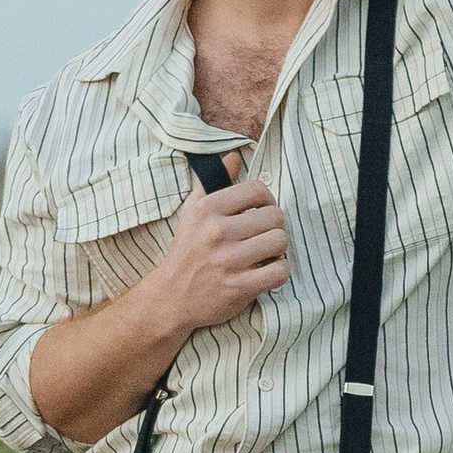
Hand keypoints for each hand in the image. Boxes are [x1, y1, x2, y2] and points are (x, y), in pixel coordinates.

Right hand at [154, 156, 289, 334]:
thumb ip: (214, 182)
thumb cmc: (187, 251)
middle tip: (263, 236)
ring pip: (280, 242)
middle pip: (275, 216)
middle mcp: (218, 232)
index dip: (267, 200)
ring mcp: (229, 261)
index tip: (261, 212)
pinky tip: (266, 272)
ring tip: (265, 254)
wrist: (171, 296)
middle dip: (274, 227)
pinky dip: (278, 272)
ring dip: (278, 250)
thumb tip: (234, 156)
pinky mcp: (239, 287)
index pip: (258, 190)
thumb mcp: (192, 211)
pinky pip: (280, 271)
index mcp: (208, 209)